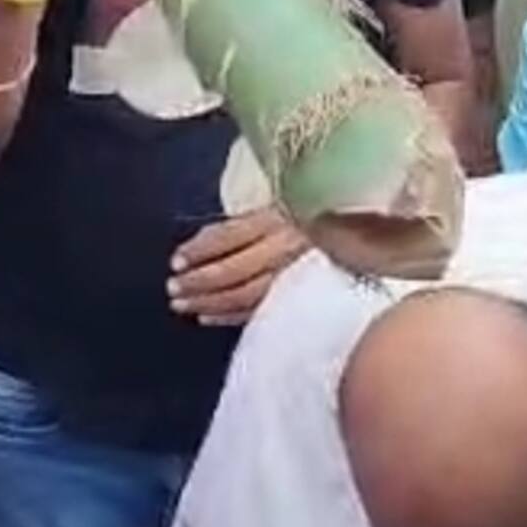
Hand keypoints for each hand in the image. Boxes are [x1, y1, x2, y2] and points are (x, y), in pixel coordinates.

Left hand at [166, 207, 308, 326]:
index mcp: (277, 218)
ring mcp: (294, 277)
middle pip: (235, 269)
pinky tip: (206, 317)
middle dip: (200, 282)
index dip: (200, 249)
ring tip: (182, 305)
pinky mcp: (299, 299)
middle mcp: (285, 248)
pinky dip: (228, 316)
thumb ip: (237, 227)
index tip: (176, 261)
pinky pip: (259, 311)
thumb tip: (196, 245)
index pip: (230, 236)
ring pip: (245, 295)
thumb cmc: (304, 221)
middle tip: (173, 288)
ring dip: (209, 303)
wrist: (353, 241)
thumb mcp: (273, 209)